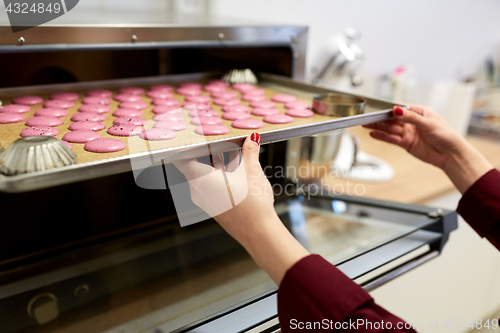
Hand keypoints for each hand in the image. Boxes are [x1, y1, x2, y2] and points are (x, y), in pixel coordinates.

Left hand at [174, 133, 275, 241]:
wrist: (258, 233)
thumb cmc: (253, 204)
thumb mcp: (252, 171)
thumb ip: (249, 152)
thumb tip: (252, 138)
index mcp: (201, 179)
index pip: (182, 158)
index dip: (185, 146)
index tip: (193, 138)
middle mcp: (197, 191)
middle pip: (193, 166)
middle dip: (206, 153)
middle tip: (216, 141)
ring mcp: (203, 201)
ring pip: (202, 177)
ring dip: (214, 166)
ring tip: (229, 155)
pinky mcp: (211, 208)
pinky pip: (208, 188)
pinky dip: (217, 178)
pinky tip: (234, 173)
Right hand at [363, 104, 492, 192]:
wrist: (451, 155)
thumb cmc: (446, 136)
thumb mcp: (428, 123)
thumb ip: (410, 117)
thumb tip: (396, 110)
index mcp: (420, 112)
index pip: (400, 109)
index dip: (389, 109)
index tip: (378, 109)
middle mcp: (413, 122)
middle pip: (393, 119)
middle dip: (380, 119)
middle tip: (367, 118)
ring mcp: (409, 133)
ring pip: (391, 129)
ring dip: (379, 127)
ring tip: (367, 126)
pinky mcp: (406, 144)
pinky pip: (392, 139)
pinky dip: (383, 137)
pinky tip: (374, 134)